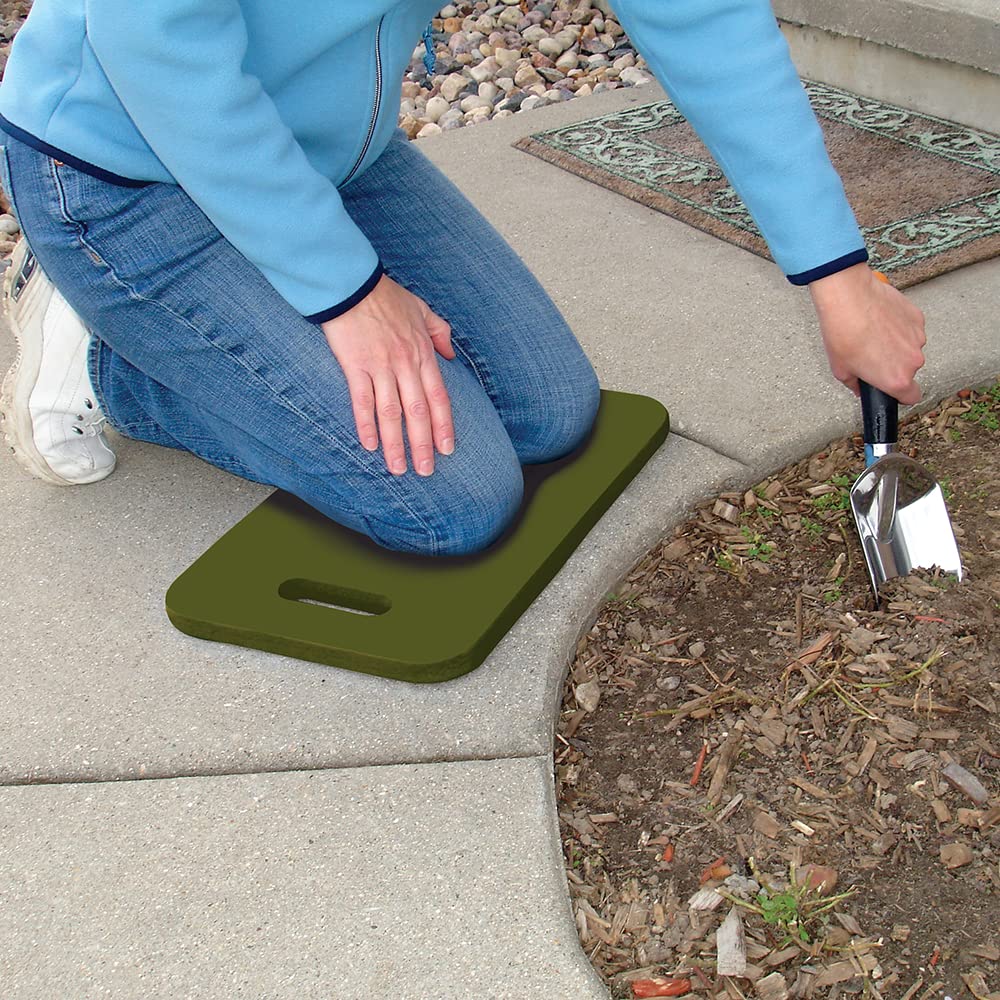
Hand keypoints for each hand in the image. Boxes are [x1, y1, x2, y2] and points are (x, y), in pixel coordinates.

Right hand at [321, 274, 455, 475]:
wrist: (352, 282)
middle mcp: (405, 364)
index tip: (448, 449)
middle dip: (423, 444)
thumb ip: (439, 332)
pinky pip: (362, 400)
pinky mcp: (355, 365)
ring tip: (398, 469)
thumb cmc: (385, 295)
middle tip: (425, 471)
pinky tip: (370, 445)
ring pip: (392, 412)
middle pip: (418, 412)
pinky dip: (366, 424)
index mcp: (422, 353)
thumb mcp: (421, 309)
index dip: (444, 426)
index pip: (438, 397)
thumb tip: (451, 354)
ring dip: (396, 444)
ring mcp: (380, 366)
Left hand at [809, 263, 925, 404]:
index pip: (911, 397)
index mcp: (896, 379)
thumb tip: (859, 387)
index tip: (892, 390)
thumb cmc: (843, 332)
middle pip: (907, 370)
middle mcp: (912, 360)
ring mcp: (918, 338)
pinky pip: (910, 329)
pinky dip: (898, 328)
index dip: (900, 395)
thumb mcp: (841, 369)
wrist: (850, 298)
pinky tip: (880, 322)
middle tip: (870, 355)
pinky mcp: (918, 318)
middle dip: (891, 366)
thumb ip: (855, 384)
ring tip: (872, 335)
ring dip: (895, 345)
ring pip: (909, 348)